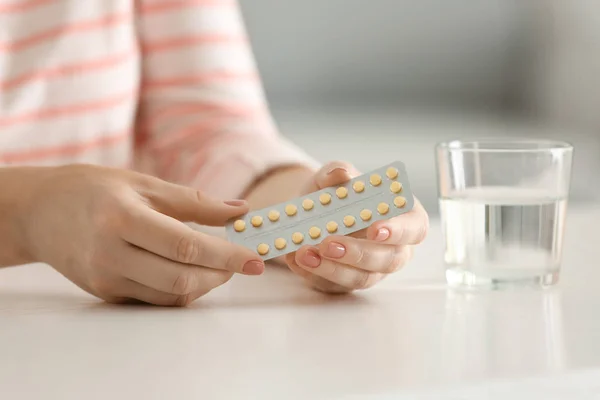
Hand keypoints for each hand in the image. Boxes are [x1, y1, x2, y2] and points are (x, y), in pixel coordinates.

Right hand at [21, 164, 264, 305]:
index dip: (226, 256)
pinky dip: (181, 286)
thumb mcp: (144, 184)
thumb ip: (195, 202)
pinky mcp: (106, 292)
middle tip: (242, 261)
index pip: (185, 247)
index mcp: (122, 219)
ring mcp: (106, 279)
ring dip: (205, 282)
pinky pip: (155, 297)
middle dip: (222, 274)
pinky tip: (192, 269)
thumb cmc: (94, 189)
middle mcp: (111, 254)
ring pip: (171, 294)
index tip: (256, 259)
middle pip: (181, 278)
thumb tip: (241, 210)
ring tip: (219, 263)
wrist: (40, 212)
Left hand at [285, 161, 428, 293]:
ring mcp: (372, 270)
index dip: (398, 231)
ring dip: (332, 268)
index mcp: (403, 217)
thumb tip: (340, 173)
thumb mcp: (332, 177)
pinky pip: (334, 285)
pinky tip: (295, 259)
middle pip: (388, 259)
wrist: (309, 212)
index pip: (414, 228)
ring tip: (305, 253)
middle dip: (357, 253)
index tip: (375, 229)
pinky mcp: (346, 284)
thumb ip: (337, 172)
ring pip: (360, 278)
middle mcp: (394, 248)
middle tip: (329, 243)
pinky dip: (312, 272)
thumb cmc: (334, 193)